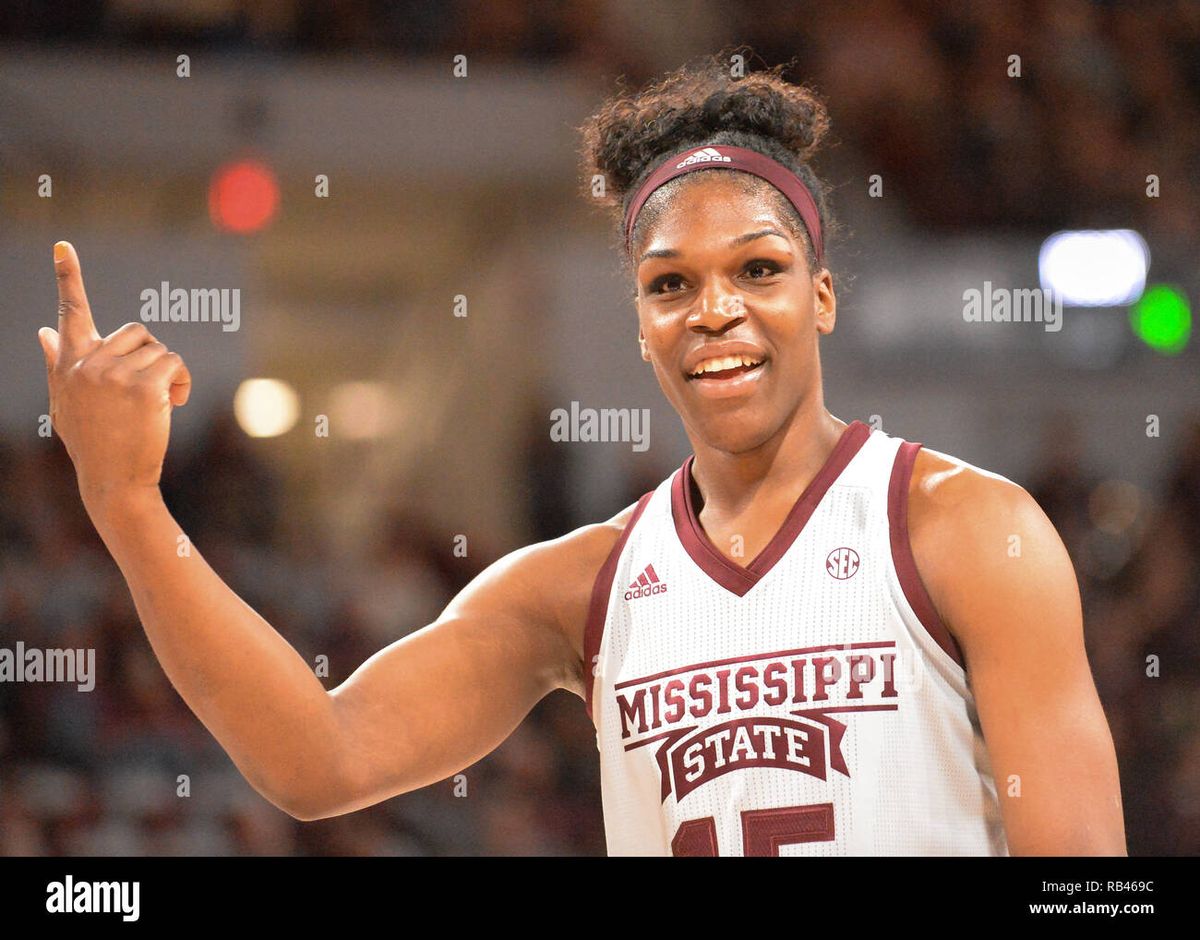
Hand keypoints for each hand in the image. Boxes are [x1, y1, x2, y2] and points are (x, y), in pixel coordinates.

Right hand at [38, 241, 191, 508]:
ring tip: (160, 403)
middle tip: (148, 389)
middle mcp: (87, 363)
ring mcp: (114, 373)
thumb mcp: (68, 402)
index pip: (70, 313)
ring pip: (158, 348)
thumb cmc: (94, 443)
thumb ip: (58, 364)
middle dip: (150, 357)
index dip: (67, 277)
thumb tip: (43, 331)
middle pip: (136, 331)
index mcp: (70, 363)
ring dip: (167, 373)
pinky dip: (182, 381)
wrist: (114, 482)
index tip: (62, 246)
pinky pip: (174, 362)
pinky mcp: (143, 385)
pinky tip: (175, 403)